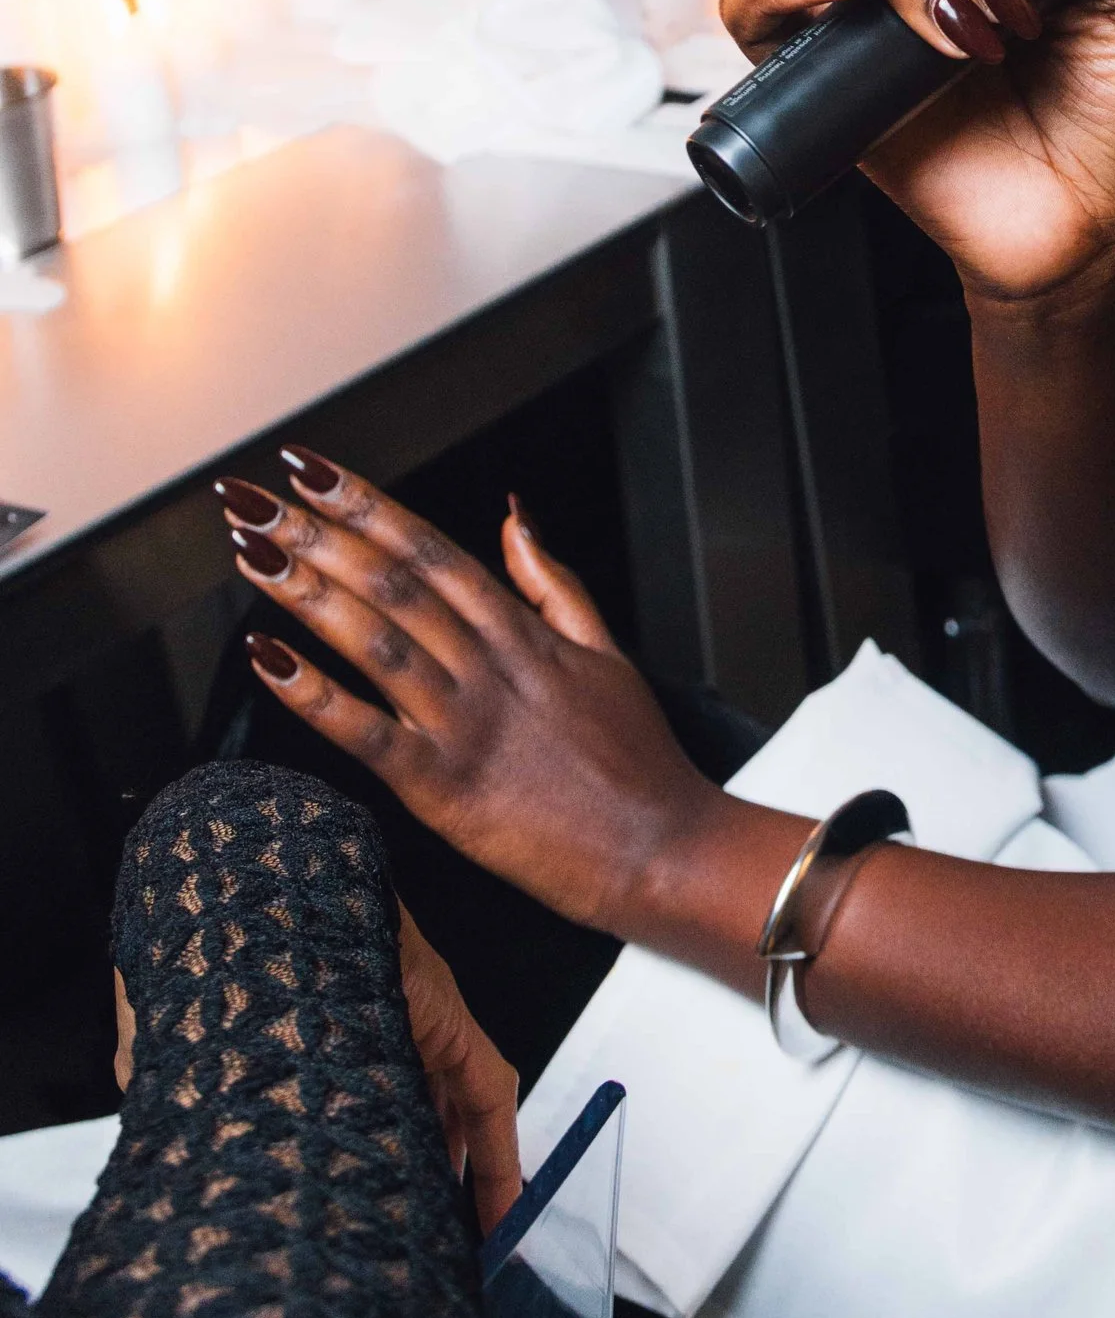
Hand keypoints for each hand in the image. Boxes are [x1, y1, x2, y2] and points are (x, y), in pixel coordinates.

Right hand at [114, 908, 521, 1229]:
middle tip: (429, 1238)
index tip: (379, 1209)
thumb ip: (182, 1071)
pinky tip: (501, 1207)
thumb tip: (151, 1108)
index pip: (373, 1096)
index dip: (381, 1154)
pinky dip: (500, 1151)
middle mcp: (383, 1018)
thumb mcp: (193, 1028)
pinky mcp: (446, 1012)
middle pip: (423, 1108)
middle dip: (427, 1175)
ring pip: (462, 1106)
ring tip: (471, 1243)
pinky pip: (487, 1088)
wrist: (243, 883)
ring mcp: (419, 1012)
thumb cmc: (212, 942)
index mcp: (332, 1025)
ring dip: (471, 1175)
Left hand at [227, 475, 724, 932]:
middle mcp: (487, 667)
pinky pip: (366, 732)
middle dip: (314, 532)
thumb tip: (514, 518)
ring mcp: (464, 723)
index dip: (365, 504)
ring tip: (251, 550)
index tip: (310, 470)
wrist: (661, 848)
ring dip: (305, 590)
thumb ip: (553, 583)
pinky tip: (267, 657)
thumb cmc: (637, 762)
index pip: (430, 549)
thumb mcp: (605, 653)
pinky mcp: (444, 787)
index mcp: (521, 635)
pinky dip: (314, 693)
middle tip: (252, 497)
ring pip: (374, 638)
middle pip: (391, 581)